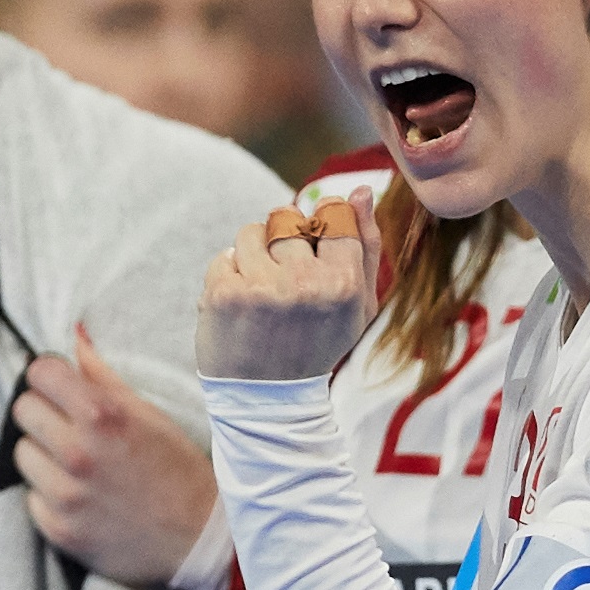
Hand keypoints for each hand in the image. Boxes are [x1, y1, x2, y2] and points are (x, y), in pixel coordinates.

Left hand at [16, 326, 218, 586]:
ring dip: (44, 455)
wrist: (199, 540)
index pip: (39, 374)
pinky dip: (50, 494)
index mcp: (102, 416)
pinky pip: (32, 497)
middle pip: (23, 410)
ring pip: (23, 453)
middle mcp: (78, 453)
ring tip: (78, 465)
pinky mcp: (59, 529)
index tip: (62, 387)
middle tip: (70, 426)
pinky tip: (82, 496)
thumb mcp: (150, 415)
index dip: (51, 377)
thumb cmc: (179, 471)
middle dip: (44, 412)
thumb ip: (104, 375)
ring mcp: (66, 495)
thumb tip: (75, 334)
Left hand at [198, 200, 375, 382]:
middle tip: (285, 280)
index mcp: (343, 283)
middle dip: (284, 241)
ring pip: (251, 231)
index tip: (314, 248)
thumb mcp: (357, 305)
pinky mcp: (223, 294)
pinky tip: (241, 306)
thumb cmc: (318, 345)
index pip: (332, 212)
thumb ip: (366, 246)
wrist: (267, 399)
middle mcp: (304, 283)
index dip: (321, 224)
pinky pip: (225, 255)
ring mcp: (261, 288)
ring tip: (261, 291)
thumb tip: (361, 191)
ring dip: (253, 254)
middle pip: (289, 217)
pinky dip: (229, 275)